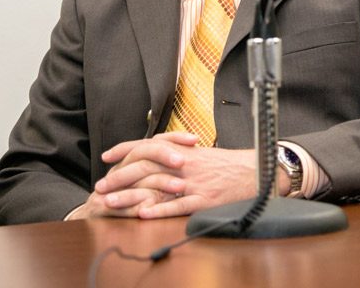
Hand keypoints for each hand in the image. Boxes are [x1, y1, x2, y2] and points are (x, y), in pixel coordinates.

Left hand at [72, 133, 257, 219]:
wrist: (258, 170)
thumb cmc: (230, 164)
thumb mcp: (203, 154)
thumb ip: (181, 153)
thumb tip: (161, 154)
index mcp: (185, 151)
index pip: (149, 145)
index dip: (126, 149)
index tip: (108, 156)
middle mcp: (186, 164)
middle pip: (145, 167)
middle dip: (119, 177)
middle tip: (100, 187)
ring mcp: (194, 182)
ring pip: (156, 187)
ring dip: (130, 196)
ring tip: (110, 203)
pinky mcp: (203, 200)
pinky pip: (177, 206)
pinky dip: (158, 210)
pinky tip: (141, 214)